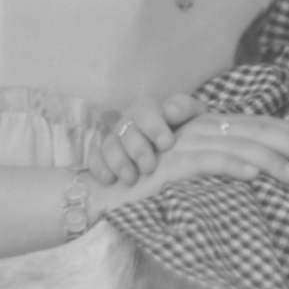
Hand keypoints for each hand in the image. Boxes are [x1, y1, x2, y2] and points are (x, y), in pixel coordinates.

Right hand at [89, 94, 203, 184]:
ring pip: (110, 146)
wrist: (179, 145)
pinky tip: (109, 179)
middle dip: (138, 150)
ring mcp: (116, 138)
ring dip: (119, 162)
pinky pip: (95, 158)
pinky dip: (100, 168)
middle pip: (127, 132)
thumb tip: (170, 111)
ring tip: (131, 179)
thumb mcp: (193, 116)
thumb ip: (185, 109)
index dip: (155, 127)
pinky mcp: (104, 155)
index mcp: (150, 109)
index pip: (147, 113)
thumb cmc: (187, 129)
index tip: (166, 144)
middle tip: (149, 167)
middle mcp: (130, 122)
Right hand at [100, 112, 288, 210]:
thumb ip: (228, 165)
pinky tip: (255, 174)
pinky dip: (234, 165)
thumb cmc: (157, 181)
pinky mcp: (174, 163)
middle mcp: (205, 129)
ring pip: (240, 145)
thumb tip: (266, 175)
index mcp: (215, 128)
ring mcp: (190, 143)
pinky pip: (209, 161)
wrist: (107, 187)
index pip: (263, 126)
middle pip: (259, 131)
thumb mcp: (199, 170)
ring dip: (274, 160)